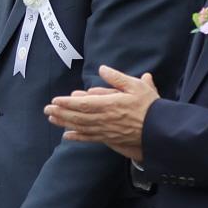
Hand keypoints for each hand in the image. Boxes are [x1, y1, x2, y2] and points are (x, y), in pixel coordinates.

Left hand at [42, 66, 158, 162]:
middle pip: (78, 116)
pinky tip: (67, 136)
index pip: (83, 104)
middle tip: (47, 109)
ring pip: (81, 127)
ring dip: (64, 123)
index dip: (68, 103)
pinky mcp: (109, 138)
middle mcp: (105, 118)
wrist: (160, 129)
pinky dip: (77, 137)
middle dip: (61, 112)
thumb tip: (102, 69)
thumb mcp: (136, 86)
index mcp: (110, 104)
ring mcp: (106, 130)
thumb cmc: (149, 106)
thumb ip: (117, 78)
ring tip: (52, 118)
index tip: (56, 100)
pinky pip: (90, 138)